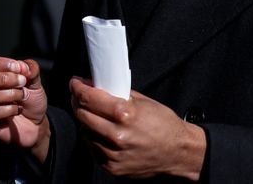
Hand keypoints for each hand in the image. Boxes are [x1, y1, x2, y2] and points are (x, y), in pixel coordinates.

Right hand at [0, 55, 50, 161]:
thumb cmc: (29, 98)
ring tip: (21, 96)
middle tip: (21, 82)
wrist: (34, 123)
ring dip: (9, 95)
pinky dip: (9, 110)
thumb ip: (30, 69)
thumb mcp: (34, 79)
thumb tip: (23, 66)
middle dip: (3, 79)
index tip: (19, 68)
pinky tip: (16, 110)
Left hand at [70, 77, 205, 179]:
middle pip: (82, 115)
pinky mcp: (113, 167)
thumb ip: (119, 95)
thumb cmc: (164, 124)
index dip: (78, 88)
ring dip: (87, 122)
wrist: (177, 152)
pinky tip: (102, 132)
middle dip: (78, 103)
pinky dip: (95, 139)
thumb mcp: (144, 102)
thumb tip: (99, 87)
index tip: (75, 84)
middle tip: (80, 96)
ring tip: (95, 115)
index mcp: (125, 114)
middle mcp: (117, 135)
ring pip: (86, 133)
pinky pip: (94, 149)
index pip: (89, 99)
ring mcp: (113, 154)